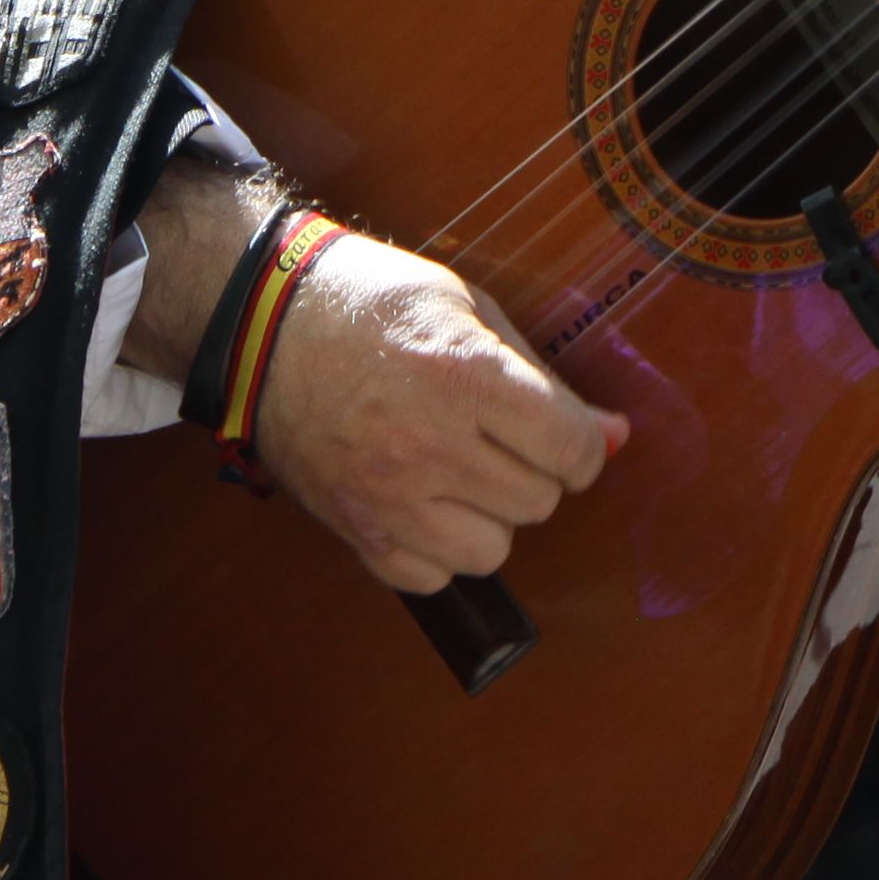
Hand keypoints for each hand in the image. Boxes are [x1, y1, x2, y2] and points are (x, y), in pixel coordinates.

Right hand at [248, 233, 631, 590]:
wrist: (262, 325)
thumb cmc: (372, 301)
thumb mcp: (468, 306)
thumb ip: (543, 378)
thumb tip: (615, 436)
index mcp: (464, 376)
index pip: (571, 449)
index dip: (583, 443)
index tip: (564, 433)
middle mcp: (430, 446)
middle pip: (538, 501)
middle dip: (534, 470)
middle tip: (498, 436)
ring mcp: (388, 498)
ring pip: (492, 550)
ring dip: (490, 514)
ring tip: (459, 470)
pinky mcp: (355, 532)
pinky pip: (432, 578)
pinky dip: (438, 548)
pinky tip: (422, 500)